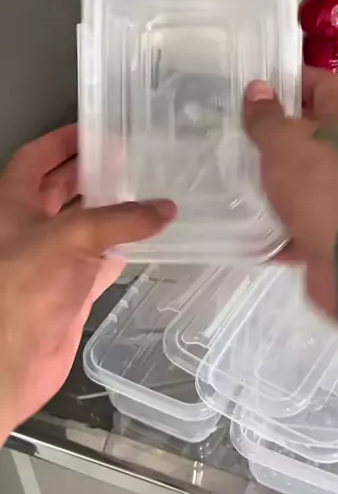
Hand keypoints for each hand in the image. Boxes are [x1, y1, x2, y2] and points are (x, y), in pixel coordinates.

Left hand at [0, 126, 175, 442]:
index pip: (35, 159)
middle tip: (129, 159)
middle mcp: (28, 228)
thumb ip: (119, 220)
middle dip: (92, 173)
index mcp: (11, 204)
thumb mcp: (70, 238)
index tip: (96, 130)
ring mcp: (50, 260)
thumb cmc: (20, 290)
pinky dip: (120, 252)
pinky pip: (99, 262)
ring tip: (146, 193)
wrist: (10, 363)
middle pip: (62, 189)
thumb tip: (165, 209)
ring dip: (111, 212)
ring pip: (84, 226)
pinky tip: (146, 243)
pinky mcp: (69, 289)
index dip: (62, 142)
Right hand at [243, 68, 337, 313]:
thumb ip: (268, 117)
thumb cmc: (321, 188)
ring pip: (301, 178)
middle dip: (274, 132)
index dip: (294, 78)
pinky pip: (295, 220)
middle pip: (310, 133)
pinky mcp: (329, 230)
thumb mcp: (285, 143)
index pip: (323, 85)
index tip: (258, 83)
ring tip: (230, 172)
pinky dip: (272, 223)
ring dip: (271, 178)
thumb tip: (259, 89)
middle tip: (234, 129)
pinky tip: (241, 220)